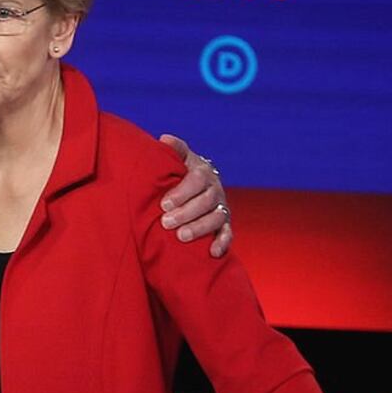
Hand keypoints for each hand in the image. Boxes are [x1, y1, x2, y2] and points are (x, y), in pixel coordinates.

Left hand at [158, 134, 231, 257]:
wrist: (195, 187)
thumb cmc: (180, 173)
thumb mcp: (179, 160)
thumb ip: (174, 150)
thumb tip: (164, 139)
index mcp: (204, 172)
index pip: (197, 180)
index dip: (182, 192)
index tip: (163, 203)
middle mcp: (216, 190)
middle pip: (207, 201)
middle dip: (186, 212)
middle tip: (166, 222)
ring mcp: (222, 208)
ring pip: (217, 218)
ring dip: (200, 228)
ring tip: (182, 237)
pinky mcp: (224, 225)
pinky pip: (228, 234)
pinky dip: (222, 243)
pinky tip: (212, 253)